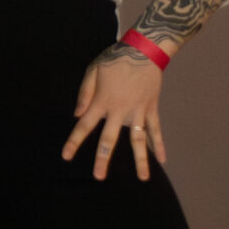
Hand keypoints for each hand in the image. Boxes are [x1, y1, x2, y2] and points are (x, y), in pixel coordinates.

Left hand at [62, 41, 166, 180]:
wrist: (145, 49)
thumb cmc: (115, 58)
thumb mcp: (93, 69)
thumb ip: (84, 93)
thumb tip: (76, 114)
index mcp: (102, 101)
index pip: (84, 125)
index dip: (74, 141)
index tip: (66, 156)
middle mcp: (120, 110)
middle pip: (109, 139)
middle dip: (103, 159)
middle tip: (98, 177)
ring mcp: (137, 111)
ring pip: (138, 141)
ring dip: (140, 161)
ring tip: (143, 179)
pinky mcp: (150, 108)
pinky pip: (155, 130)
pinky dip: (159, 145)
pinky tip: (162, 160)